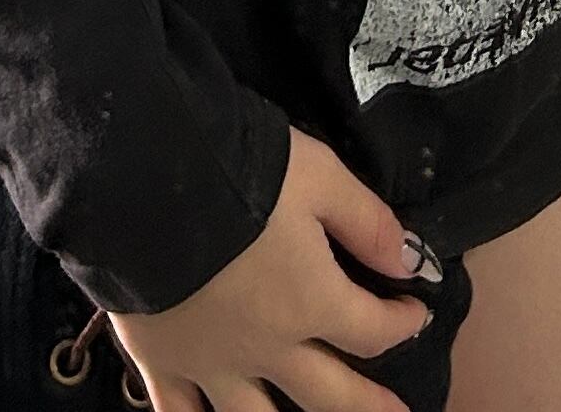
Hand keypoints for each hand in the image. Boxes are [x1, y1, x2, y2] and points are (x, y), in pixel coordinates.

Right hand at [109, 125, 436, 411]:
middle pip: (330, 396)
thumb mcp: (321, 177)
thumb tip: (413, 263)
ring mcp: (211, 365)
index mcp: (312, 304)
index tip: (414, 308)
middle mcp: (268, 350)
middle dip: (370, 406)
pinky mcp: (161, 362)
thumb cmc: (242, 172)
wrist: (147, 184)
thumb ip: (368, 223)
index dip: (402, 321)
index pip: (374, 331)